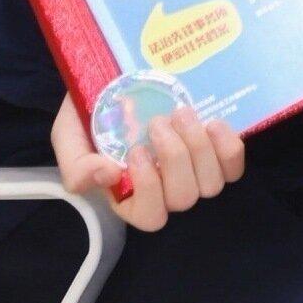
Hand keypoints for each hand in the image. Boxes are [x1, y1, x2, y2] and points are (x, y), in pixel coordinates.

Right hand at [55, 92, 242, 232]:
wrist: (116, 85)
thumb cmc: (90, 118)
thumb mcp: (69, 140)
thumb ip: (77, 165)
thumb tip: (107, 177)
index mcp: (129, 198)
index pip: (150, 216)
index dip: (149, 187)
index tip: (136, 150)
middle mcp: (165, 192)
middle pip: (184, 197)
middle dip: (174, 157)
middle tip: (159, 121)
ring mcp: (194, 173)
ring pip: (212, 183)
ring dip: (200, 147)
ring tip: (182, 115)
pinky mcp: (216, 154)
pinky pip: (233, 167)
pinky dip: (228, 147)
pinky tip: (213, 123)